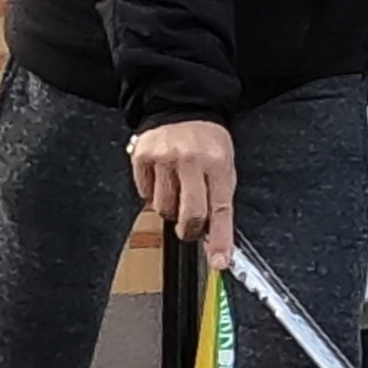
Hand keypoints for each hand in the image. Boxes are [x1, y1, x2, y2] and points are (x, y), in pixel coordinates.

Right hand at [128, 119, 237, 269]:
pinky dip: (152, 193)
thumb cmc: (207, 141)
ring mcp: (165, 158)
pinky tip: (162, 177)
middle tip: (189, 228)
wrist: (183, 106)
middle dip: (189, 229)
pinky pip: (144, 194)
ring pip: (163, 208)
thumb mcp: (224, 164)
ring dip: (169, 209)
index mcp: (218, 163)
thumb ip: (219, 198)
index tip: (220, 261)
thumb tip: (215, 238)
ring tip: (176, 189)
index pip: (221, 209)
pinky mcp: (142, 157)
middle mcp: (192, 160)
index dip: (220, 239)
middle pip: (189, 214)